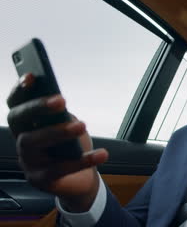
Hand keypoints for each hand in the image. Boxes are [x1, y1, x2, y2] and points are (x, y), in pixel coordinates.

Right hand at [7, 73, 108, 211]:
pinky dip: (82, 161)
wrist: (79, 180)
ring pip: (33, 142)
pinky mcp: (39, 179)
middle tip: (61, 100)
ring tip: (82, 126)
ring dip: (58, 132)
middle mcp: (21, 139)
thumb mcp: (67, 126)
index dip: (19, 89)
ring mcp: (27, 160)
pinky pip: (60, 169)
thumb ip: (61, 115)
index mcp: (27, 124)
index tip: (32, 76)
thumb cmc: (71, 147)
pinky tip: (101, 153)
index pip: (16, 103)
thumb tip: (61, 105)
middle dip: (38, 107)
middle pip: (18, 119)